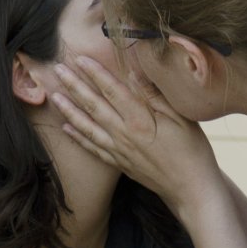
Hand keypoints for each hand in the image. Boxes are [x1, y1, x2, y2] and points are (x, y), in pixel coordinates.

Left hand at [50, 56, 223, 214]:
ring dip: (69, 110)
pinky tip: (66, 128)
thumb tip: (134, 73)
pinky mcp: (120, 163)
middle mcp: (124, 135)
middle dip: (74, 86)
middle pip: (94, 106)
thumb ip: (155, 96)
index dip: (95, 73)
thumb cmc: (192, 151)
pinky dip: (78, 138)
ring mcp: (119, 151)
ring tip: (55, 96)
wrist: (191, 189)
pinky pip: (93, 148)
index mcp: (140, 120)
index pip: (112, 90)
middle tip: (58, 70)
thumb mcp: (181, 118)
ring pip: (88, 127)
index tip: (80, 58)